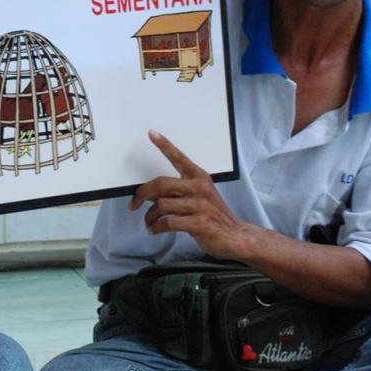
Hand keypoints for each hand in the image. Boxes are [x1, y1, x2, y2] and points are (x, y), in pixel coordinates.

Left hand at [130, 130, 255, 259]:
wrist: (236, 237)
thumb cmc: (213, 216)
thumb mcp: (198, 197)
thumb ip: (177, 192)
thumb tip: (148, 193)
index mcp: (199, 177)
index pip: (179, 157)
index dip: (165, 145)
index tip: (152, 133)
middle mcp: (199, 188)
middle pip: (160, 184)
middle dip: (141, 195)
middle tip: (133, 204)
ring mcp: (200, 205)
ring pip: (161, 205)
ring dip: (149, 216)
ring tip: (149, 223)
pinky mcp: (200, 223)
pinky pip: (168, 222)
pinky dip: (156, 227)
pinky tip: (155, 229)